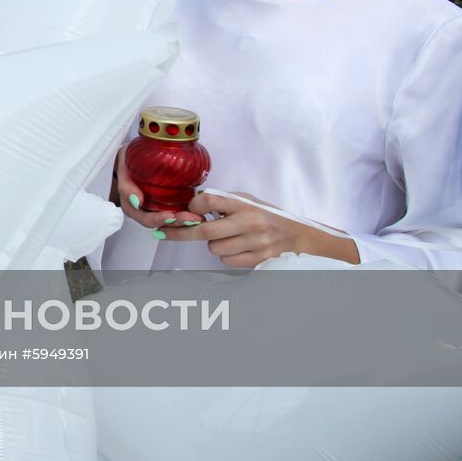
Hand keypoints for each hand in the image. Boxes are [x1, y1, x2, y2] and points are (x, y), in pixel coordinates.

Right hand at [112, 142, 203, 229]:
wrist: (134, 154)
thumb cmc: (128, 162)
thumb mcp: (124, 169)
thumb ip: (126, 186)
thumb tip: (137, 201)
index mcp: (133, 206)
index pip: (145, 219)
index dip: (158, 220)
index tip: (170, 216)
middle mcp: (146, 210)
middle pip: (162, 222)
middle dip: (176, 223)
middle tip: (190, 218)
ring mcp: (158, 206)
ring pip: (171, 219)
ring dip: (184, 220)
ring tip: (197, 217)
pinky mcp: (168, 200)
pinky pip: (178, 210)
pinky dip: (188, 212)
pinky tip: (199, 212)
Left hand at [159, 190, 359, 266]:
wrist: (296, 235)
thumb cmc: (265, 214)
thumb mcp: (247, 200)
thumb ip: (222, 201)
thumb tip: (192, 205)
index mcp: (245, 204)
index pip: (210, 201)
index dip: (193, 206)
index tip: (187, 210)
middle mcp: (250, 223)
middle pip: (206, 231)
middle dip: (182, 233)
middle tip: (165, 232)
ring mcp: (255, 243)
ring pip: (214, 249)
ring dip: (212, 244)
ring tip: (225, 237)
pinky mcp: (257, 259)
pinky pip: (226, 261)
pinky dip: (224, 255)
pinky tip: (235, 247)